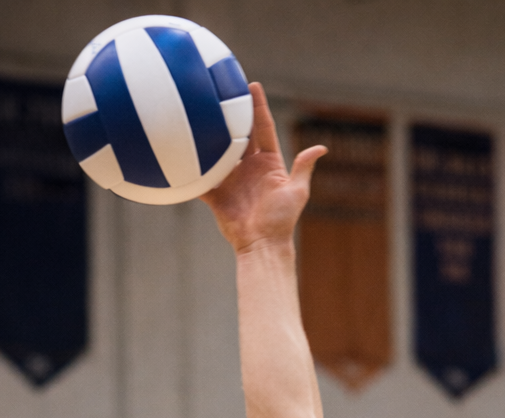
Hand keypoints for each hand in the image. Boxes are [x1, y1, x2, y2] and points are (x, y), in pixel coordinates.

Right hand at [201, 82, 325, 252]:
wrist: (261, 246)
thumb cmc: (282, 221)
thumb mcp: (296, 193)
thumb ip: (303, 168)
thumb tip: (321, 148)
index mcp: (269, 164)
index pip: (263, 128)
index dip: (258, 107)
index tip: (252, 85)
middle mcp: (249, 168)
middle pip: (239, 134)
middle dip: (232, 112)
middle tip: (222, 88)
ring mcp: (231, 179)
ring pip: (218, 150)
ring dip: (211, 133)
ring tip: (200, 109)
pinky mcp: (216, 193)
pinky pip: (203, 176)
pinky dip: (194, 165)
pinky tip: (182, 146)